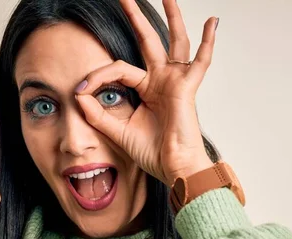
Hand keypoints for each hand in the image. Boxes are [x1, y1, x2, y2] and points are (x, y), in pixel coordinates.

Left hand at [75, 0, 217, 185]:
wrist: (173, 168)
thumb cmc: (153, 153)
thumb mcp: (117, 131)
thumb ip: (98, 114)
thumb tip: (79, 95)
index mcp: (146, 90)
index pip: (118, 70)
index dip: (97, 76)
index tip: (78, 91)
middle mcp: (162, 80)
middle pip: (148, 41)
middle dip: (136, 19)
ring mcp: (176, 80)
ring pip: (173, 40)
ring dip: (172, 16)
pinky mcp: (187, 86)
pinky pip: (201, 60)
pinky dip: (209, 41)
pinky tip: (212, 21)